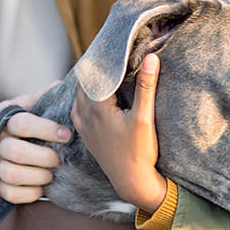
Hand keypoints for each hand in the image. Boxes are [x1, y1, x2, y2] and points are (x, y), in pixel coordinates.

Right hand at [0, 84, 68, 205]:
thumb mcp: (17, 106)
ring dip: (38, 176)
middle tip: (59, 159)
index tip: (67, 134)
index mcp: (4, 121)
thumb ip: (38, 98)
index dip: (47, 129)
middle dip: (44, 157)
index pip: (23, 124)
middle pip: (16, 152)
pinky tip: (40, 187)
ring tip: (51, 174)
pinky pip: (10, 194)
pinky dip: (29, 193)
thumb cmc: (7, 124)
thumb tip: (60, 86)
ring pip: (12, 174)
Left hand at [71, 53, 166, 212]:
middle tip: (109, 57)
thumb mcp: (145, 117)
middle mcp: (85, 115)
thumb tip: (151, 57)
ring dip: (89, 85)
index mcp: (96, 107)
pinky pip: (78, 110)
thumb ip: (146, 86)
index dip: (103, 60)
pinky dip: (84, 99)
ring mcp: (83, 126)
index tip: (111, 47)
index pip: (94, 74)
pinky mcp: (87, 136)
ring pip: (79, 97)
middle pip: (84, 83)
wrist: (132, 182)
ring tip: (103, 74)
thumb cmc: (139, 151)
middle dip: (96, 70)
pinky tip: (95, 98)